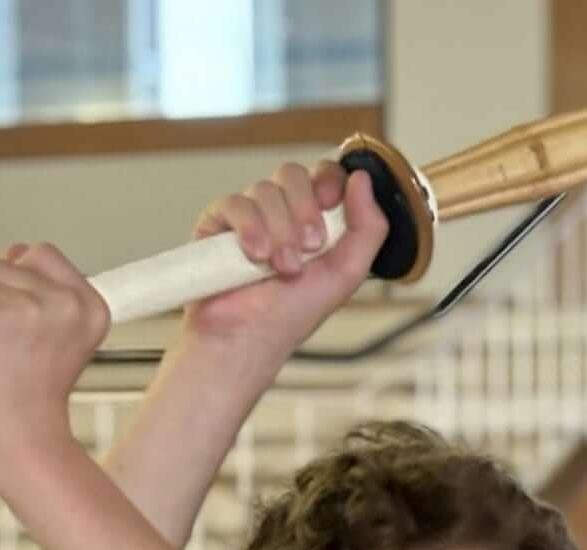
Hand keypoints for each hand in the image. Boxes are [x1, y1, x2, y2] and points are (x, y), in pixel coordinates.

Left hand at [0, 243, 107, 482]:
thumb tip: (11, 252)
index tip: (22, 327)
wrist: (24, 450)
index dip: (19, 280)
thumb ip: (43, 297)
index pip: (39, 253)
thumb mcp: (58, 343)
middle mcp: (59, 304)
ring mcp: (16, 311)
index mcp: (89, 307)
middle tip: (1, 357)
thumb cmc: (35, 404)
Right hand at [180, 158, 389, 364]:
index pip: (323, 174)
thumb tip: (363, 178)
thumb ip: (368, 228)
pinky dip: (250, 228)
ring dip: (280, 230)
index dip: (328, 179)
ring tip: (283, 268)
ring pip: (266, 189)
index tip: (330, 203)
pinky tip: (255, 257)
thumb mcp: (347, 274)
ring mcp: (249, 214)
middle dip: (304, 210)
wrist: (249, 338)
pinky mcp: (218, 221)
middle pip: (293, 174)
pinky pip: (235, 203)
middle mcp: (281, 212)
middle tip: (309, 247)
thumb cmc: (294, 313)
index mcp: (314, 219)